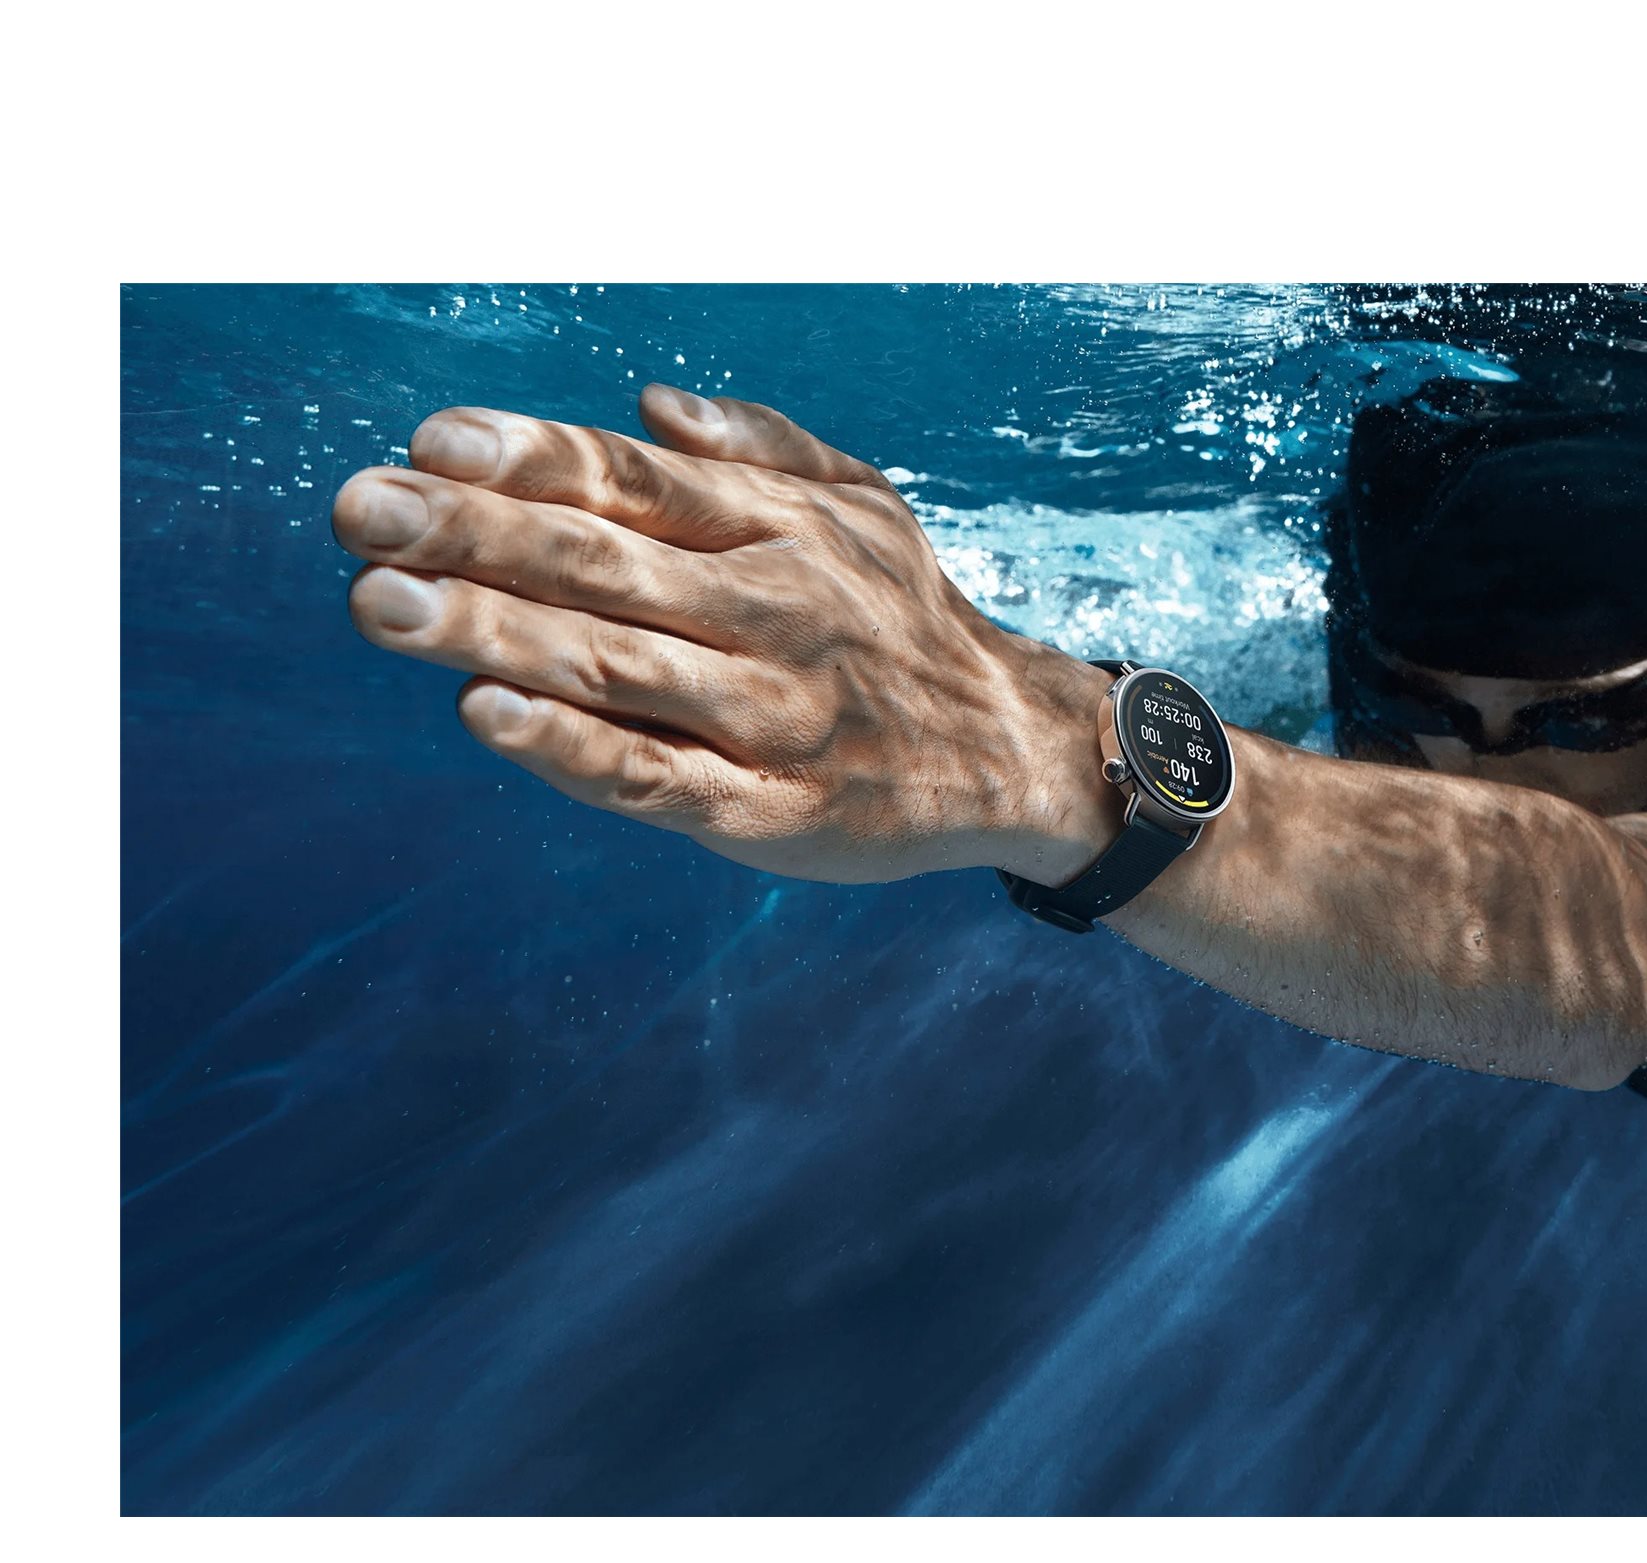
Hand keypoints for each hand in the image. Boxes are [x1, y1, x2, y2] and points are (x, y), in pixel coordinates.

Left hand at [333, 387, 1104, 882]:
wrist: (1017, 752)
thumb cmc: (911, 620)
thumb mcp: (866, 506)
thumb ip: (760, 447)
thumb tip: (647, 399)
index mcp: (778, 529)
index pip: (636, 480)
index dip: (533, 456)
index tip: (431, 440)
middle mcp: (771, 610)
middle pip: (605, 564)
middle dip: (473, 533)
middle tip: (360, 510)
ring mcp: (768, 715)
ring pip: (614, 668)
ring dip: (493, 633)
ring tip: (381, 604)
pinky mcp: (769, 811)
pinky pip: (656, 779)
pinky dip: (572, 750)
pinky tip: (488, 716)